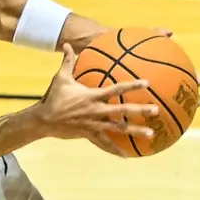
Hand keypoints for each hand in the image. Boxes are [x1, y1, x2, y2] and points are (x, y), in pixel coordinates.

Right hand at [34, 44, 158, 143]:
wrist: (44, 120)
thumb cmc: (53, 97)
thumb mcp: (61, 78)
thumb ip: (68, 61)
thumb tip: (66, 44)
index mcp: (92, 96)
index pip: (116, 89)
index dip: (131, 85)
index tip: (147, 83)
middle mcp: (96, 111)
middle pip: (122, 111)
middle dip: (140, 110)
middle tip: (156, 110)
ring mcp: (94, 124)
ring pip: (118, 129)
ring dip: (135, 132)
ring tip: (151, 135)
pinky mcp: (89, 134)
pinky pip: (104, 143)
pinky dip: (115, 149)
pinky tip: (127, 155)